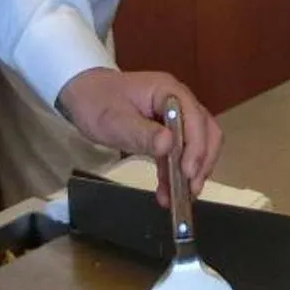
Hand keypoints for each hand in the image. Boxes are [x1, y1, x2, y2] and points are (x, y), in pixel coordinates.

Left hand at [56, 69, 222, 191]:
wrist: (83, 94)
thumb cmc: (96, 103)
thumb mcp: (113, 120)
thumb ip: (141, 133)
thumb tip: (169, 145)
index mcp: (168, 92)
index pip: (195, 118)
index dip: (196, 146)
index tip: (188, 173)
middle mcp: (179, 102)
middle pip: (206, 132)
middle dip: (202, 162)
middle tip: (191, 189)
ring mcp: (175, 117)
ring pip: (198, 145)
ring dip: (193, 171)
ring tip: (181, 197)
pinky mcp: (169, 132)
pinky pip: (181, 153)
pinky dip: (177, 173)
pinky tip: (169, 192)